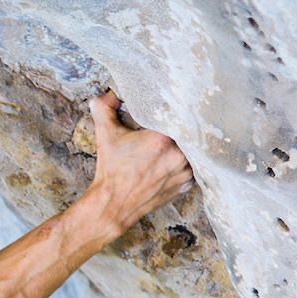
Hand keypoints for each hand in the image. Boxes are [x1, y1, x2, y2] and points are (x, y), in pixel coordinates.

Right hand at [81, 91, 193, 235]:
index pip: (178, 116)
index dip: (175, 113)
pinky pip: (192, 169)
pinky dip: (184, 164)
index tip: (170, 113)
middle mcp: (178, 155)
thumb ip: (104, 108)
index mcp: (162, 139)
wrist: (114, 204)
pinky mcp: (185, 185)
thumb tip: (108, 94)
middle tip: (170, 129)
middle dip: (179, 130)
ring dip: (184, 147)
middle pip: (187, 133)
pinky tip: (171, 163)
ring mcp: (184, 172)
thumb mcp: (105, 135)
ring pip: (192, 151)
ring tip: (170, 147)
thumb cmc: (111, 170)